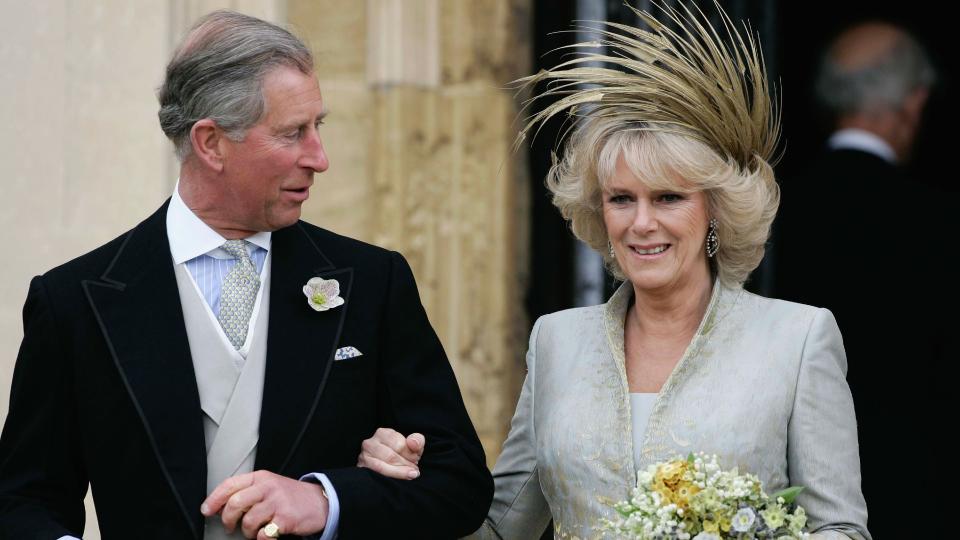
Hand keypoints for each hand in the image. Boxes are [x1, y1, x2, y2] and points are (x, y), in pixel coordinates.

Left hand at [201, 470, 328, 538]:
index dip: (214, 499)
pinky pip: (262, 534)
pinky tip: (266, 534)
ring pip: (247, 521)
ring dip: (246, 532)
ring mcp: (278, 502)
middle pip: (235, 503)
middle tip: (229, 526)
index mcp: (261, 477)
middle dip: (227, 519)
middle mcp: (268, 487)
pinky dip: (260, 538)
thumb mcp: (269, 485)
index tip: (206, 510)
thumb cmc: (290, 496)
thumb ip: (248, 491)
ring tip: (253, 532)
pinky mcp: (286, 518)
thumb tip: (219, 506)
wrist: (319, 502)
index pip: (230, 484)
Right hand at [357, 427, 424, 479]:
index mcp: (382, 433)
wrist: (390, 464)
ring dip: (398, 473)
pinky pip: (374, 475)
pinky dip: (389, 478)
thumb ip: (417, 441)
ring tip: (410, 475)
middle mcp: (370, 443)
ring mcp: (363, 457)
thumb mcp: (412, 445)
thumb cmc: (402, 453)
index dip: (410, 455)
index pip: (399, 445)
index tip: (416, 460)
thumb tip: (412, 443)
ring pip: (381, 467)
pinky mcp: (361, 469)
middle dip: (405, 465)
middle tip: (414, 471)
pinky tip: (398, 481)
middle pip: (390, 456)